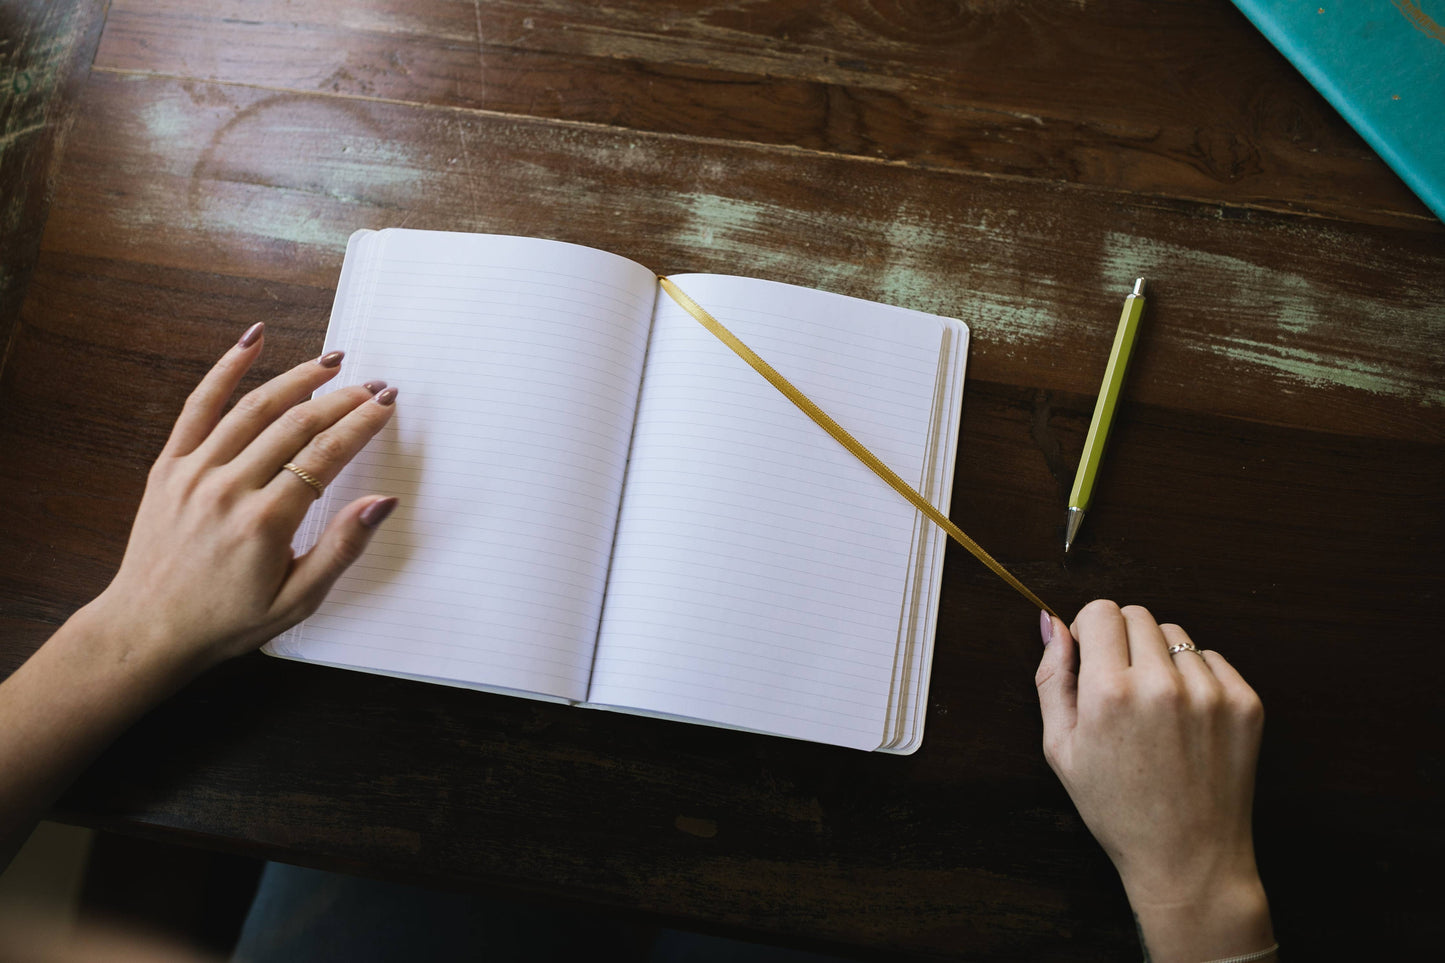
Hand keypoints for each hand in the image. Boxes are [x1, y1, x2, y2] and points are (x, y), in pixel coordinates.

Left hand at [84, 322, 398, 680]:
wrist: (149, 629)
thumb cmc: (227, 620)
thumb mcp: (298, 599)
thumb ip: (341, 548)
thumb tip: (380, 503)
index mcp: (265, 523)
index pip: (325, 456)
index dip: (361, 424)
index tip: (386, 404)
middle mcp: (228, 489)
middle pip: (296, 426)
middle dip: (342, 400)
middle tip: (373, 385)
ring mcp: (194, 473)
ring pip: (254, 408)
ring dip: (298, 378)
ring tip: (332, 362)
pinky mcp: (169, 467)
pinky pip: (199, 407)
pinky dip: (225, 369)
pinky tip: (253, 341)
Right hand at [1035, 600, 1273, 961]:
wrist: (1189, 859)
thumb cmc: (1117, 809)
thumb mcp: (1061, 749)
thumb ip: (1052, 679)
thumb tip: (1051, 622)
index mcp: (1110, 693)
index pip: (1101, 611)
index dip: (1091, 630)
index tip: (1092, 657)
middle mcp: (1162, 684)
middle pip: (1138, 615)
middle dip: (1123, 640)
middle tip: (1122, 686)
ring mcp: (1210, 693)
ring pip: (1175, 636)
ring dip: (1161, 658)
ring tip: (1157, 709)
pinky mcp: (1245, 704)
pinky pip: (1212, 659)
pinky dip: (1197, 677)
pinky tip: (1187, 720)